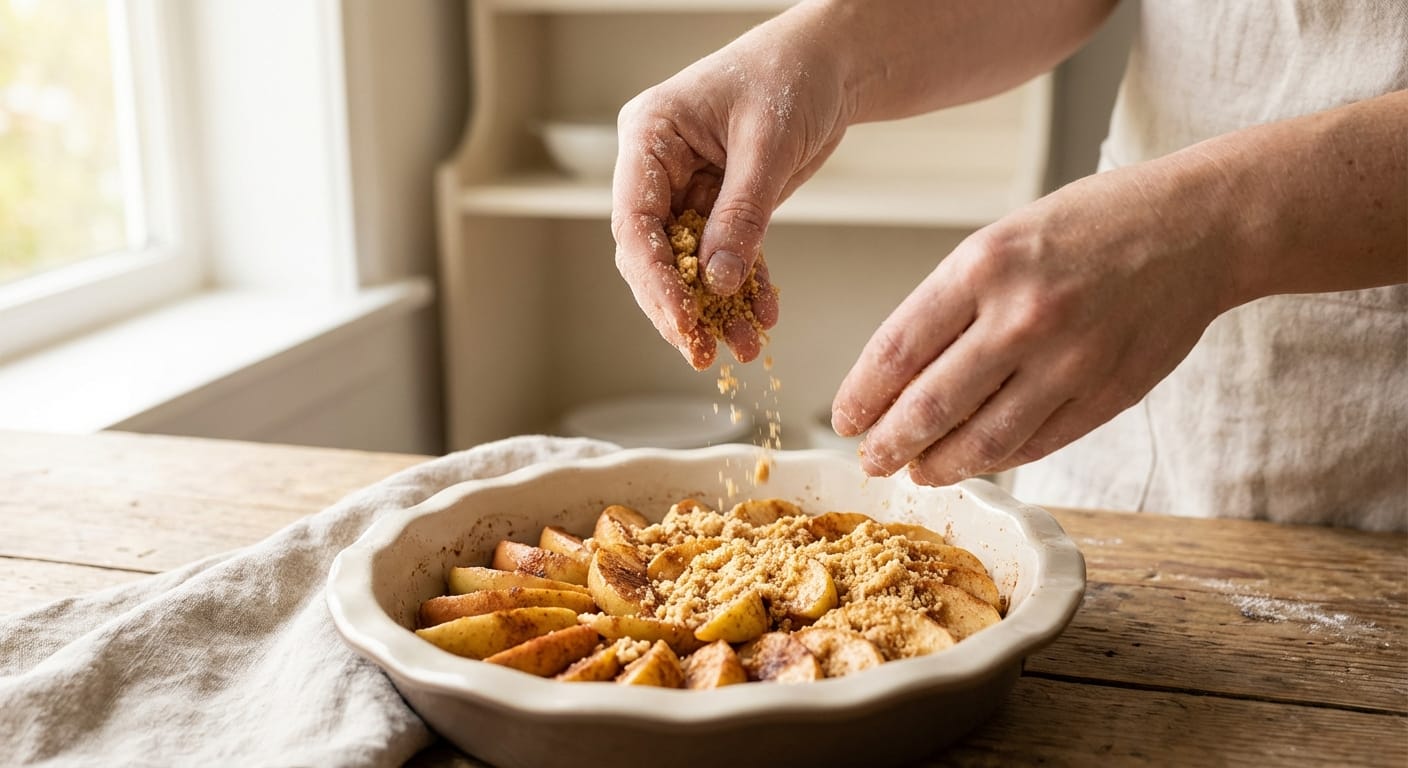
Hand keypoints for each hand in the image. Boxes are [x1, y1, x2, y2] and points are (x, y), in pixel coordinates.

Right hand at [611, 7, 852, 368]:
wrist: (832, 63)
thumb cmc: (792, 74)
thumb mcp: (767, 145)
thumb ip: (742, 215)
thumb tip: (718, 281)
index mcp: (649, 136)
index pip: (635, 222)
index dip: (655, 280)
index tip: (683, 322)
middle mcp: (658, 166)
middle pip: (651, 254)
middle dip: (679, 307)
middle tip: (703, 351)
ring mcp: (687, 188)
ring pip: (687, 265)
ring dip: (714, 308)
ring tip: (744, 346)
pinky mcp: (720, 205)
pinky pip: (725, 257)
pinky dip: (744, 289)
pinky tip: (762, 316)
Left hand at [831, 156, 1236, 484]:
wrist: (1197, 227)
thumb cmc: (1091, 226)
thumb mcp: (1003, 239)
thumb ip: (952, 304)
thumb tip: (898, 376)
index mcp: (984, 265)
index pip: (897, 349)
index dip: (861, 396)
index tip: (845, 419)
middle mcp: (1023, 316)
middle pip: (930, 407)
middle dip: (889, 445)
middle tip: (871, 460)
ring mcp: (1069, 362)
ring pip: (982, 441)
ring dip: (938, 465)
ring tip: (917, 470)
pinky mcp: (1107, 396)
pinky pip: (1035, 445)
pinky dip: (997, 459)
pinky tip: (976, 460)